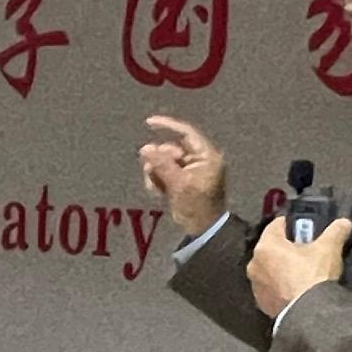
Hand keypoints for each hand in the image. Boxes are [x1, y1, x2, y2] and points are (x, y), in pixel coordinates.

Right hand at [138, 115, 229, 237]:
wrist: (202, 229)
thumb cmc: (196, 206)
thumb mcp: (178, 184)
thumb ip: (161, 164)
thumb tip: (145, 148)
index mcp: (206, 156)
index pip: (186, 133)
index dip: (167, 125)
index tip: (148, 123)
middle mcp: (200, 159)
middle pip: (172, 149)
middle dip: (158, 159)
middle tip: (148, 171)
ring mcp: (192, 170)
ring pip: (166, 161)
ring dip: (156, 171)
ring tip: (153, 185)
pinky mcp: (184, 180)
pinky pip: (166, 171)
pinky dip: (159, 178)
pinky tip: (157, 189)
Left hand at [250, 215, 350, 319]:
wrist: (309, 313)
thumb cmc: (314, 276)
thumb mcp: (329, 249)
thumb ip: (335, 232)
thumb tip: (344, 223)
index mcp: (266, 246)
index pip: (276, 225)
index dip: (291, 224)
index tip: (304, 227)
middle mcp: (254, 264)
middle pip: (272, 248)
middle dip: (287, 246)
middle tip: (306, 249)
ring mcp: (256, 285)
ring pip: (269, 268)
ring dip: (282, 266)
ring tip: (302, 270)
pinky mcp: (261, 302)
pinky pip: (271, 286)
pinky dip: (280, 284)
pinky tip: (296, 286)